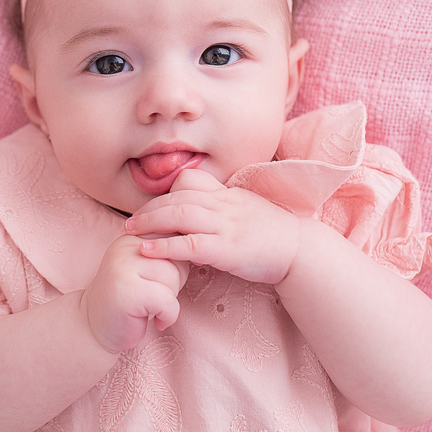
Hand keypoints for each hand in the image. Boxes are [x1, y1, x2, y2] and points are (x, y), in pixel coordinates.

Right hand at [81, 235, 188, 353]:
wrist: (93, 328)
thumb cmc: (129, 300)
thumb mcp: (146, 268)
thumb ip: (165, 253)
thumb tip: (199, 242)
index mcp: (133, 236)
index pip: (174, 236)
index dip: (178, 263)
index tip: (165, 281)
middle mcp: (126, 246)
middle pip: (178, 257)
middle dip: (175, 282)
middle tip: (155, 296)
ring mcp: (124, 267)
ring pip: (174, 278)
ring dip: (170, 299)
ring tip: (151, 307)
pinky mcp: (128, 292)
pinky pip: (167, 300)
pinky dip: (168, 316)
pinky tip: (155, 321)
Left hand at [125, 168, 301, 284]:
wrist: (300, 251)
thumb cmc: (273, 235)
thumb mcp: (246, 211)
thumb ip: (223, 209)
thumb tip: (199, 215)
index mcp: (228, 194)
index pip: (190, 180)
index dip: (167, 191)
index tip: (153, 206)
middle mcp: (225, 205)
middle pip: (178, 196)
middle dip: (150, 208)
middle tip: (131, 220)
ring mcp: (226, 225)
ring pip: (180, 215)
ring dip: (150, 222)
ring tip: (130, 231)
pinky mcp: (227, 249)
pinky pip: (190, 244)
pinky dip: (165, 246)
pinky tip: (148, 251)